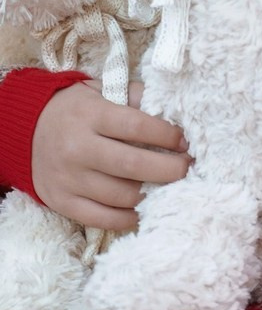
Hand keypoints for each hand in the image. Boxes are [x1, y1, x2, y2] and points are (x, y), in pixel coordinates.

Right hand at [31, 80, 190, 231]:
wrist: (26, 130)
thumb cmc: (78, 110)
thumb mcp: (104, 91)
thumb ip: (137, 98)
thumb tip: (175, 113)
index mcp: (90, 116)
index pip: (137, 127)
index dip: (168, 136)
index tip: (185, 141)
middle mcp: (77, 148)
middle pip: (132, 165)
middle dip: (169, 169)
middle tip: (187, 168)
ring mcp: (68, 178)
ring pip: (120, 195)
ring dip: (152, 193)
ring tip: (168, 185)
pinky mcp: (61, 202)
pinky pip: (101, 218)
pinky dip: (128, 217)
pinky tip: (145, 206)